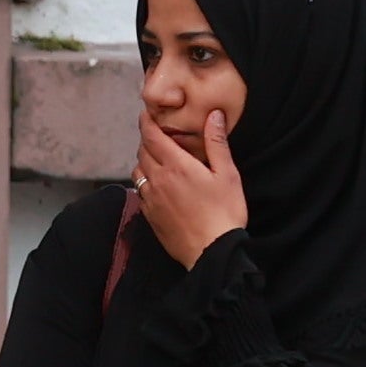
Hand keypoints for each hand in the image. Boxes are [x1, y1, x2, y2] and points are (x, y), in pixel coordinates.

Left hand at [133, 106, 248, 268]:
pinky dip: (145, 182)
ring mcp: (152, 200)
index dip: (146, 122)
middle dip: (147, 140)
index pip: (151, 136)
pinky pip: (140, 192)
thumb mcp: (227, 174)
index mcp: (176, 165)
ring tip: (158, 159)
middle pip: (142, 152)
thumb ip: (217, 142)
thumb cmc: (224, 213)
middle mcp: (158, 180)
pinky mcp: (150, 216)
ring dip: (144, 161)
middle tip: (157, 135)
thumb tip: (213, 115)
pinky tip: (158, 185)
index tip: (146, 113)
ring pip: (138, 171)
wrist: (212, 253)